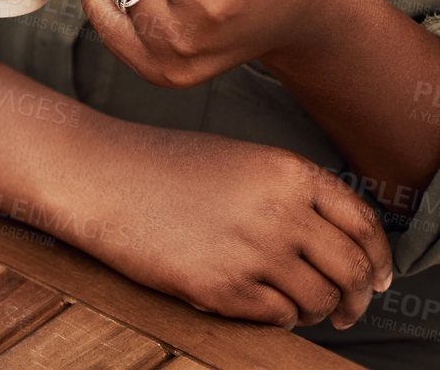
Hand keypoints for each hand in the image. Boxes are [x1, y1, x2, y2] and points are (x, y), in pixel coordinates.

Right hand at [68, 122, 392, 329]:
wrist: (98, 176)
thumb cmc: (159, 165)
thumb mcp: (238, 160)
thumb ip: (289, 192)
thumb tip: (335, 243)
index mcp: (288, 172)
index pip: (364, 224)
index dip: (379, 257)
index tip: (378, 276)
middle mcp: (280, 211)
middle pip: (352, 269)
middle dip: (357, 295)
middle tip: (348, 308)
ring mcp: (253, 252)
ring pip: (320, 300)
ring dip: (317, 310)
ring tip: (297, 307)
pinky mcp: (223, 288)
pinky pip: (279, 318)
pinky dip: (279, 318)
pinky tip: (261, 305)